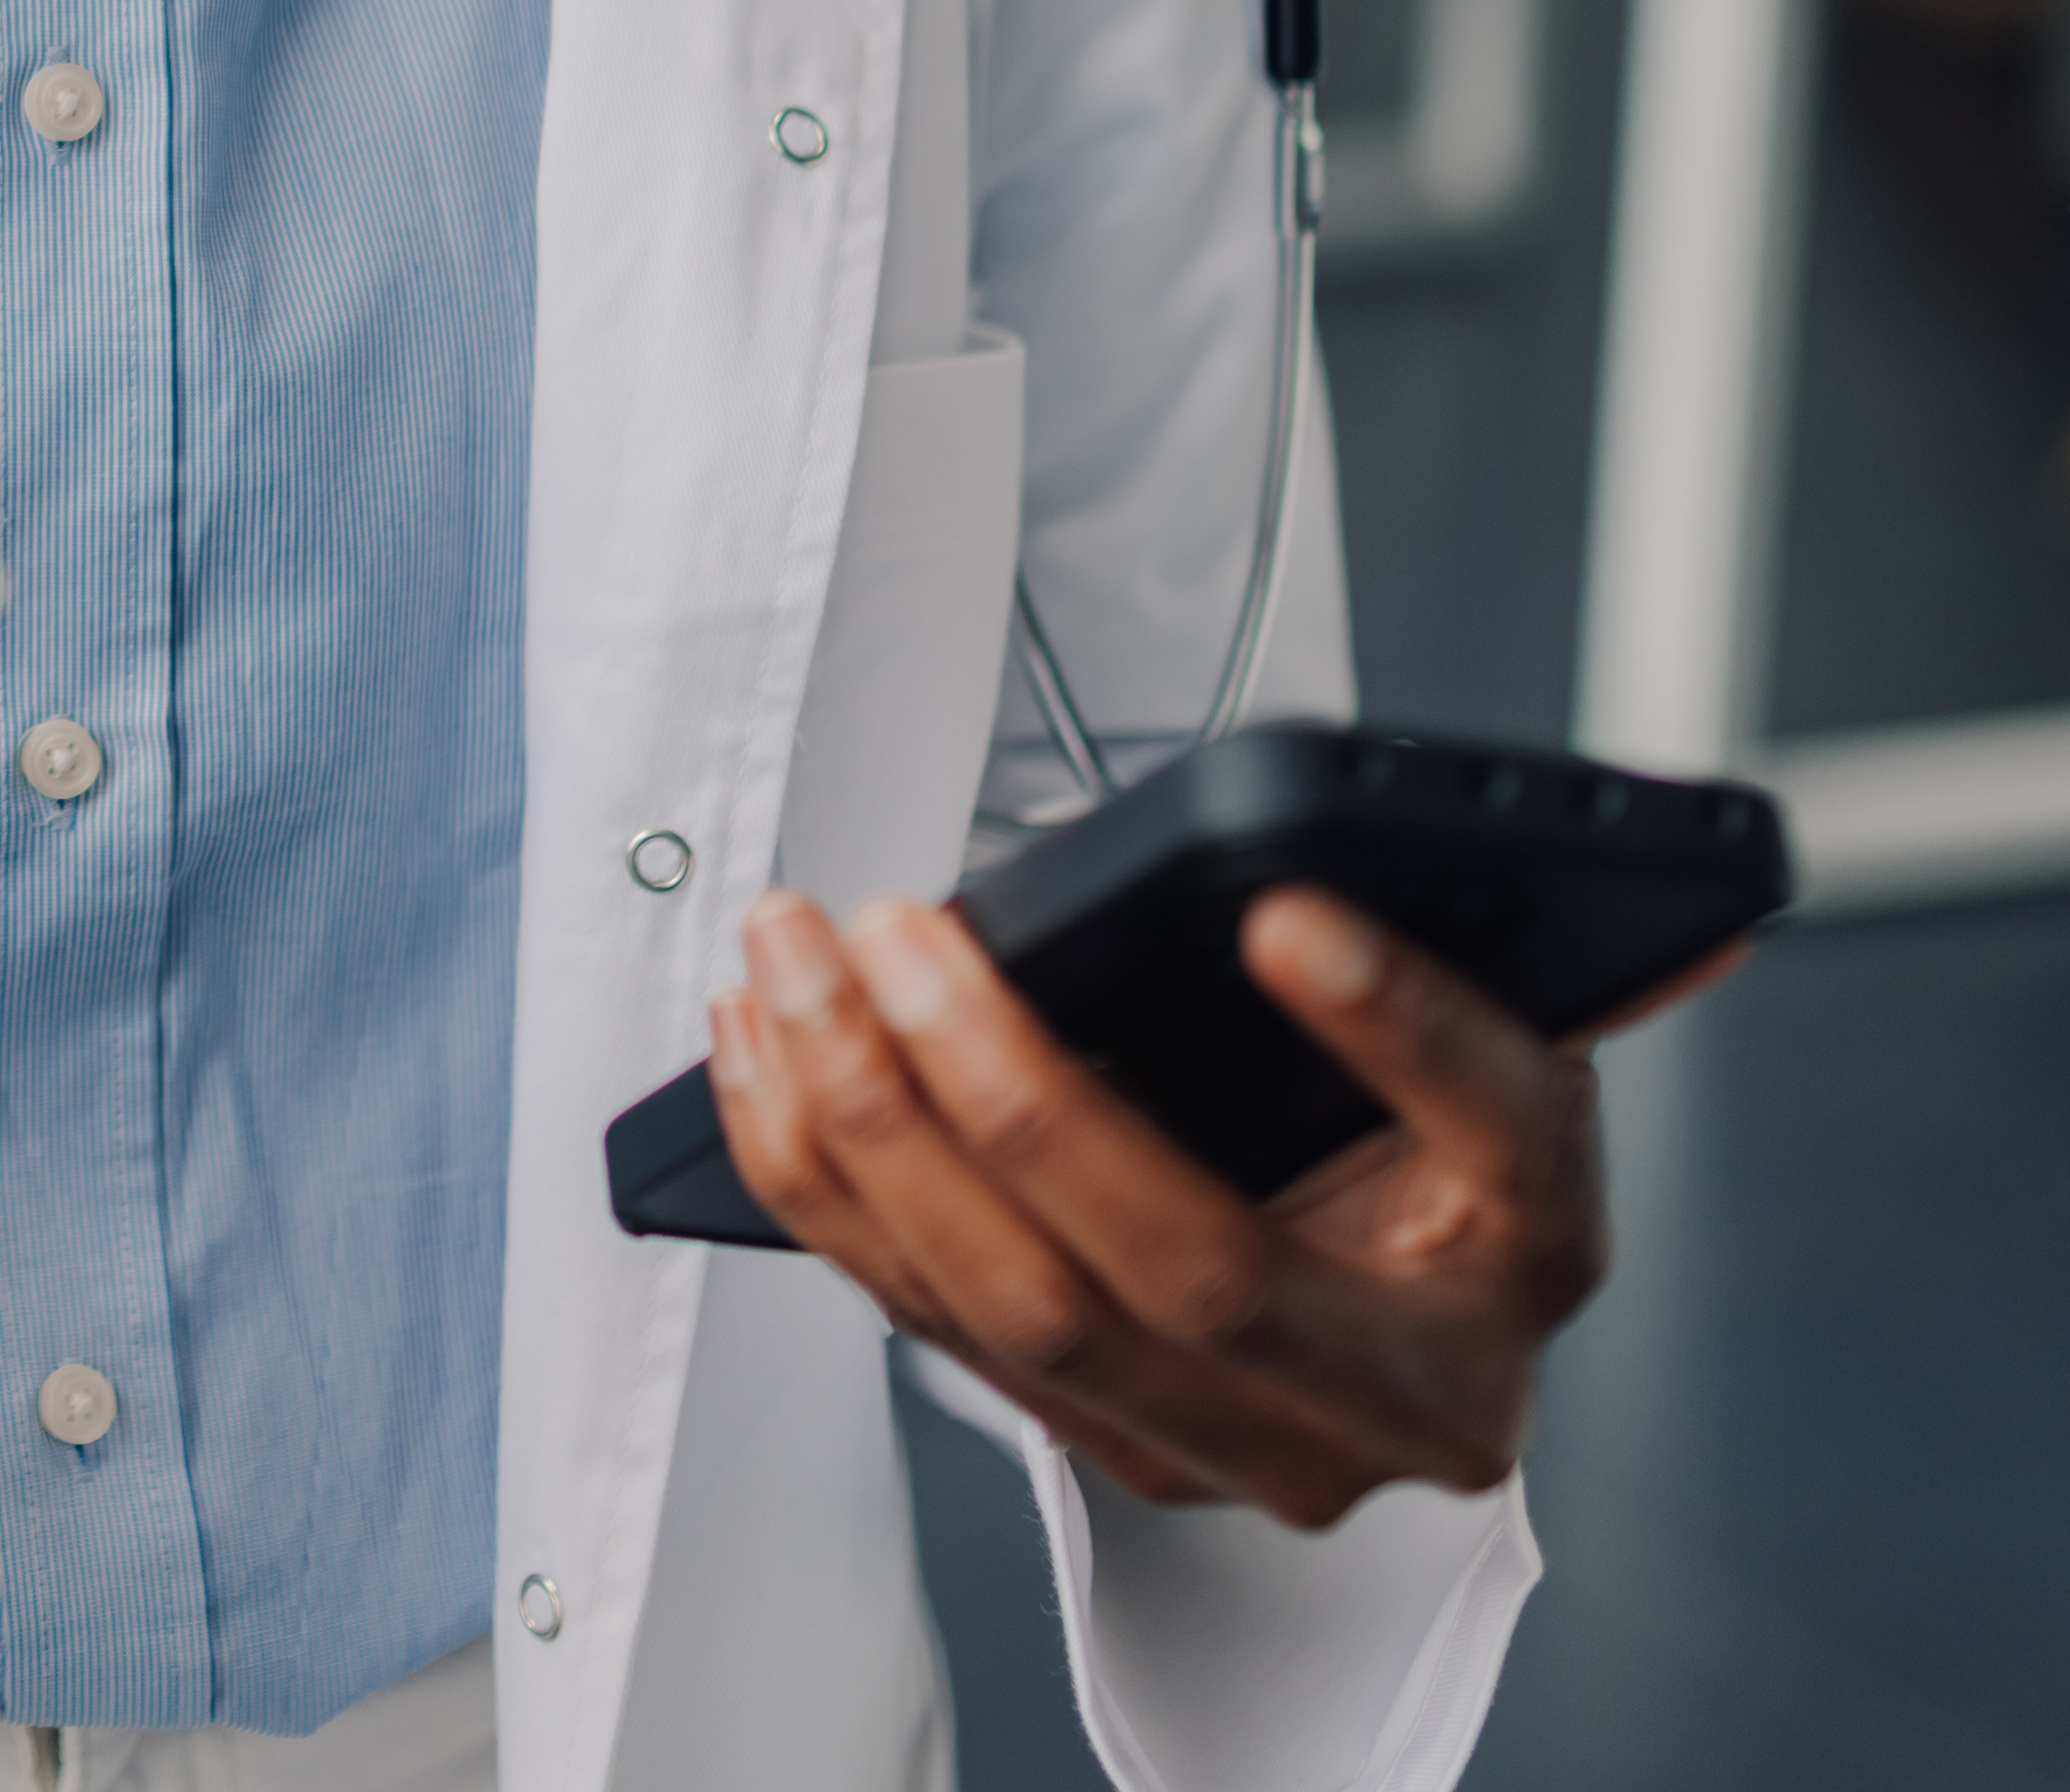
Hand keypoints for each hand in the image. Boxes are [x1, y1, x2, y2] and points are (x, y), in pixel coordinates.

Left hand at [705, 883, 1734, 1526]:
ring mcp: (1257, 1445)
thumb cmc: (1432, 1121)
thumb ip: (1422, 939)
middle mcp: (1410, 1389)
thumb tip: (1342, 848)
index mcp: (1531, 1243)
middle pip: (1194, 1267)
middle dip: (1005, 1087)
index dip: (1398, 1029)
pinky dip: (831, 1187)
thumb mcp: (1472, 1016)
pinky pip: (945, 1327)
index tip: (1284, 916)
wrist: (1418, 1283)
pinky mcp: (1128, 1451)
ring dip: (874, 1129)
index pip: (1497, 1133)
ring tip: (792, 970)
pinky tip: (768, 1057)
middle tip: (894, 932)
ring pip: (1031, 1318)